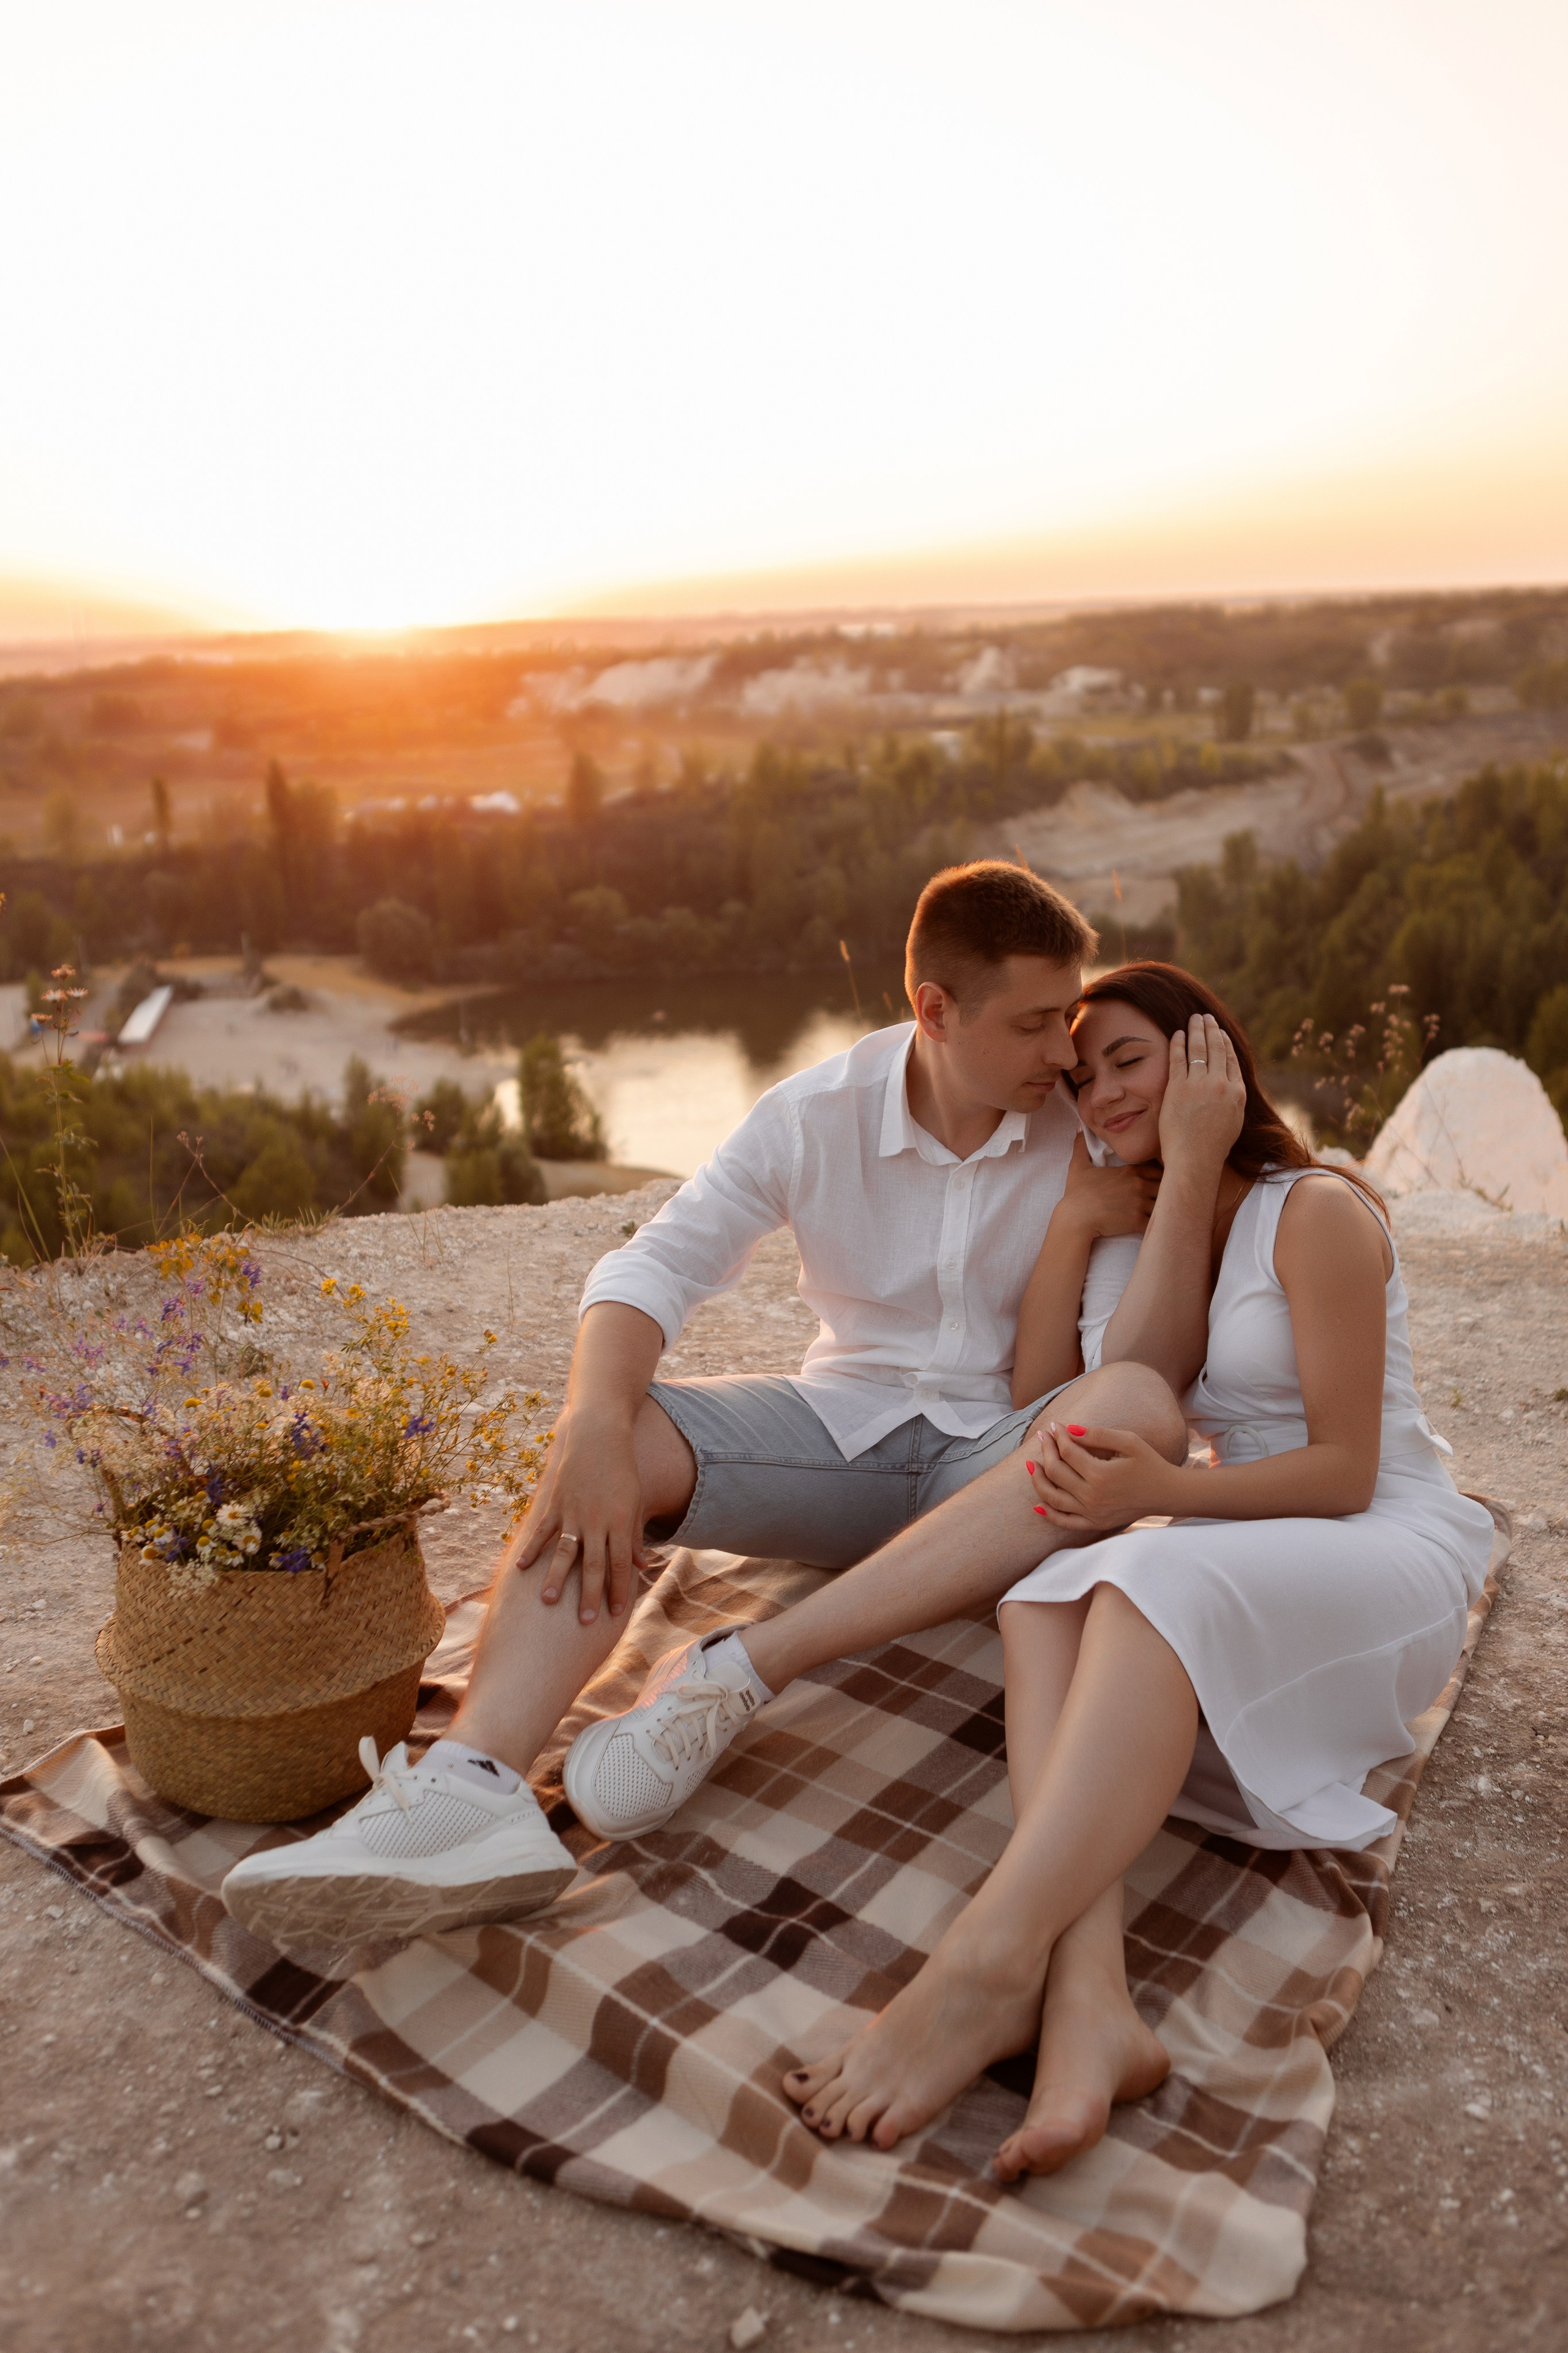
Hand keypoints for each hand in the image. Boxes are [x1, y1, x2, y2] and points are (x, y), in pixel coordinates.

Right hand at [510, 1407, 647, 1624]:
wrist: (599, 1435)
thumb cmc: (621, 1470)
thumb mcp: (634, 1501)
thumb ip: (634, 1536)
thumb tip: (642, 1568)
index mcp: (619, 1521)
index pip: (620, 1563)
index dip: (618, 1589)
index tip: (614, 1612)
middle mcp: (596, 1520)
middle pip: (594, 1564)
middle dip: (590, 1594)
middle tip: (585, 1622)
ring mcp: (573, 1511)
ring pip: (565, 1551)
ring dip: (557, 1578)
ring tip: (549, 1601)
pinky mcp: (555, 1502)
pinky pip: (542, 1529)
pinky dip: (532, 1548)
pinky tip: (521, 1567)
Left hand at [1025, 1419, 1178, 1532]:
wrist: (1166, 1494)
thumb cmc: (1149, 1463)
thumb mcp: (1128, 1441)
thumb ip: (1098, 1434)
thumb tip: (1070, 1429)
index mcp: (1101, 1474)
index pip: (1068, 1452)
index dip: (1059, 1436)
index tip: (1055, 1425)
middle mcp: (1093, 1497)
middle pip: (1056, 1471)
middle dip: (1046, 1450)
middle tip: (1043, 1436)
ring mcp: (1092, 1513)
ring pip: (1053, 1497)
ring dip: (1038, 1479)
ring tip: (1032, 1464)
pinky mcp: (1094, 1524)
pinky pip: (1064, 1521)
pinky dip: (1048, 1513)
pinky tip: (1037, 1503)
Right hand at [1058, 1130, 1160, 1238]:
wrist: (1075, 1218)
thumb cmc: (1077, 1193)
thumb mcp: (1078, 1166)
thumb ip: (1082, 1145)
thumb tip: (1079, 1126)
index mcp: (1130, 1171)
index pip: (1159, 1169)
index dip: (1161, 1175)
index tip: (1158, 1181)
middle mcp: (1139, 1185)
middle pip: (1166, 1185)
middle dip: (1166, 1191)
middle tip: (1164, 1197)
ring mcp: (1140, 1203)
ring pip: (1164, 1203)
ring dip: (1163, 1207)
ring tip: (1161, 1211)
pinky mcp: (1138, 1221)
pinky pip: (1157, 1221)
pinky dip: (1158, 1223)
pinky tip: (1155, 1224)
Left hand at [1157, 1014, 1244, 1178]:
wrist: (1195, 1160)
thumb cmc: (1212, 1148)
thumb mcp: (1233, 1122)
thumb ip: (1232, 1102)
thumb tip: (1230, 1091)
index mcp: (1237, 1092)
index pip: (1231, 1060)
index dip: (1225, 1043)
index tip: (1220, 1033)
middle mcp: (1221, 1084)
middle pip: (1216, 1048)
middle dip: (1211, 1029)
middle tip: (1206, 1017)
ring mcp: (1199, 1084)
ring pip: (1198, 1048)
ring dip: (1196, 1029)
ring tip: (1193, 1018)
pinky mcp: (1178, 1087)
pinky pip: (1178, 1058)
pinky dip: (1178, 1043)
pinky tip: (1177, 1034)